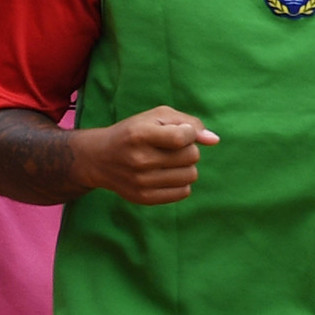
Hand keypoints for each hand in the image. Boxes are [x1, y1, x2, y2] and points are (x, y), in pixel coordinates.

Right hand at [80, 104, 216, 204]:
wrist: (100, 158)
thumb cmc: (134, 132)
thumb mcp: (156, 117)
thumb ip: (188, 123)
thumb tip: (214, 140)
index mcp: (140, 135)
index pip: (182, 137)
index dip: (189, 134)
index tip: (180, 132)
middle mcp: (139, 160)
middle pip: (191, 156)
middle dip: (188, 149)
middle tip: (172, 148)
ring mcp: (141, 182)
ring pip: (191, 175)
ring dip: (186, 166)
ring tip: (170, 161)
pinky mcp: (144, 198)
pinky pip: (183, 192)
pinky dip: (181, 182)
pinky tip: (167, 174)